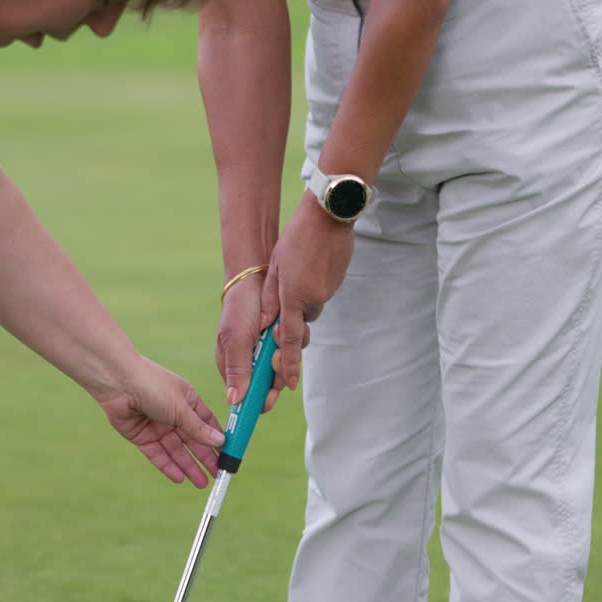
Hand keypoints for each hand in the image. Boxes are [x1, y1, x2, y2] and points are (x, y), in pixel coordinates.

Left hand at [96, 358, 225, 487]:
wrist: (117, 382)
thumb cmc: (153, 385)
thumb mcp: (180, 408)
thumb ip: (198, 428)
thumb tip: (220, 441)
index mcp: (187, 400)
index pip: (207, 423)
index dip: (217, 439)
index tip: (227, 455)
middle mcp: (173, 413)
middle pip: (192, 440)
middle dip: (204, 458)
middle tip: (217, 475)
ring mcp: (157, 426)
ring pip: (176, 450)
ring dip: (188, 466)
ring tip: (201, 483)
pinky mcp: (141, 436)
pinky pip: (157, 454)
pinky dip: (168, 466)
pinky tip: (180, 478)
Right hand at [217, 273, 281, 411]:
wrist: (257, 276)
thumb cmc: (240, 307)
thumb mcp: (235, 338)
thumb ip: (237, 369)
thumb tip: (233, 400)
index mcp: (235, 366)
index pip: (248, 395)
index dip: (260, 399)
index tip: (269, 396)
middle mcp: (253, 362)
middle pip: (272, 385)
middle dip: (277, 372)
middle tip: (275, 355)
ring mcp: (270, 351)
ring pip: (287, 367)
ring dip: (286, 353)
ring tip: (276, 331)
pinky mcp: (286, 339)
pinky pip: (296, 349)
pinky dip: (294, 339)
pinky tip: (284, 325)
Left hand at [267, 190, 353, 390]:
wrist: (330, 216)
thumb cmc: (297, 238)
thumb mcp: (276, 267)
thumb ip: (270, 299)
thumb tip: (265, 326)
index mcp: (294, 297)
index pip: (289, 340)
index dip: (286, 364)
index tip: (286, 385)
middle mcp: (313, 299)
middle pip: (299, 321)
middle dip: (291, 316)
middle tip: (287, 291)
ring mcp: (328, 291)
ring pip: (310, 305)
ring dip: (301, 296)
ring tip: (298, 267)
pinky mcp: (336, 282)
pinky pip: (320, 291)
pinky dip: (313, 284)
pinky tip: (310, 263)